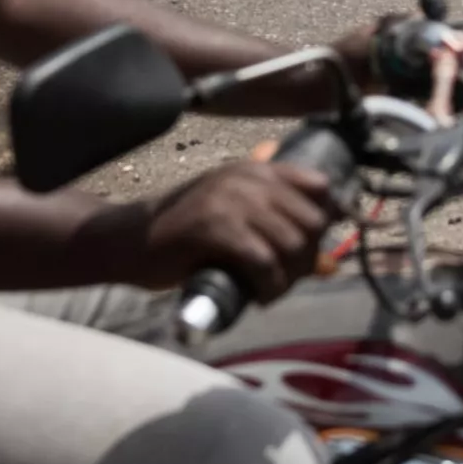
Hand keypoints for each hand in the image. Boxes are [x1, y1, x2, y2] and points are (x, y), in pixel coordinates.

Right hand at [126, 159, 335, 301]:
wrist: (132, 238)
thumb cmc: (186, 232)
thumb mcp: (236, 217)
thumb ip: (280, 231)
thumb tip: (330, 266)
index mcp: (257, 168)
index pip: (320, 187)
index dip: (326, 221)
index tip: (311, 249)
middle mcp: (250, 178)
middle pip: (313, 221)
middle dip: (307, 258)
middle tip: (284, 279)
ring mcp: (232, 200)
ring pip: (293, 244)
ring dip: (289, 278)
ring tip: (270, 290)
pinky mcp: (217, 228)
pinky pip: (265, 262)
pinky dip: (269, 286)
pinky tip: (257, 295)